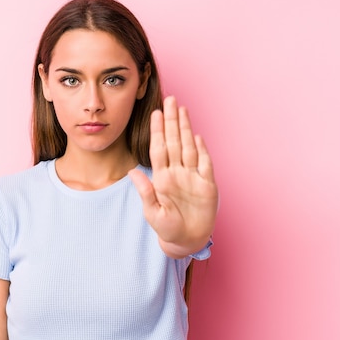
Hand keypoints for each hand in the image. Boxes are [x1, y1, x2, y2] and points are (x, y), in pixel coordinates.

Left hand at [129, 96, 217, 258]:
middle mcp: (177, 173)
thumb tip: (132, 172)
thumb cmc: (167, 228)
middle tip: (170, 99)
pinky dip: (202, 150)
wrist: (186, 240)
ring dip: (186, 128)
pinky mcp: (207, 185)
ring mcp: (192, 177)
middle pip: (175, 141)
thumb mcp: (153, 213)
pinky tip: (197, 136)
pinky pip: (205, 164)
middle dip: (172, 120)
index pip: (159, 149)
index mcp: (162, 178)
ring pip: (189, 147)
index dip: (158, 131)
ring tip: (182, 109)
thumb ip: (145, 192)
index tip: (155, 114)